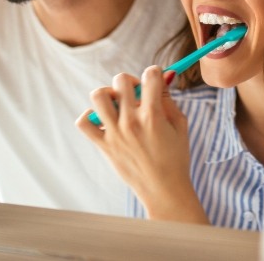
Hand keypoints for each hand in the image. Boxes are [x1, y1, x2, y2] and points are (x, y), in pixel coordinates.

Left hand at [76, 66, 208, 223]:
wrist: (164, 191)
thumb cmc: (176, 157)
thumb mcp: (179, 124)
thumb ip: (169, 98)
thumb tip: (163, 75)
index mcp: (153, 115)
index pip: (149, 75)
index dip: (155, 72)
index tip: (155, 78)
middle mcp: (130, 121)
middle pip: (121, 80)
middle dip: (131, 81)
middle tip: (136, 93)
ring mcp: (114, 133)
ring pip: (98, 96)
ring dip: (108, 93)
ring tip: (118, 104)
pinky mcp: (103, 146)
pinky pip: (83, 122)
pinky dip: (90, 116)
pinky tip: (103, 119)